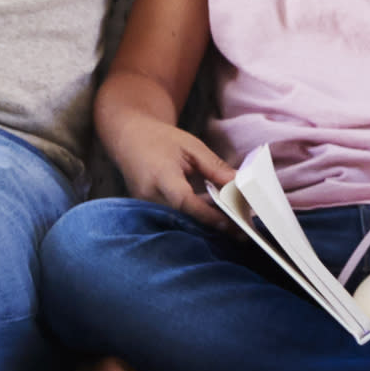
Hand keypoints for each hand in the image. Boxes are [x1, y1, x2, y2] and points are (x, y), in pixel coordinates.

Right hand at [109, 119, 235, 213]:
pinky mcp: (147, 211)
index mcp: (160, 175)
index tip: (230, 223)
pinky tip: (212, 217)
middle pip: (184, 218)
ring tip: (232, 225)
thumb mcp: (192, 147)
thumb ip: (214, 167)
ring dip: (204, 224)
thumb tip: (238, 184)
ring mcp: (145, 206)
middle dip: (212, 225)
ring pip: (179, 222)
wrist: (129, 140)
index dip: (208, 215)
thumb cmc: (160, 140)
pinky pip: (173, 220)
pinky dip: (193, 220)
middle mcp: (149, 196)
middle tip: (239, 231)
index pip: (184, 201)